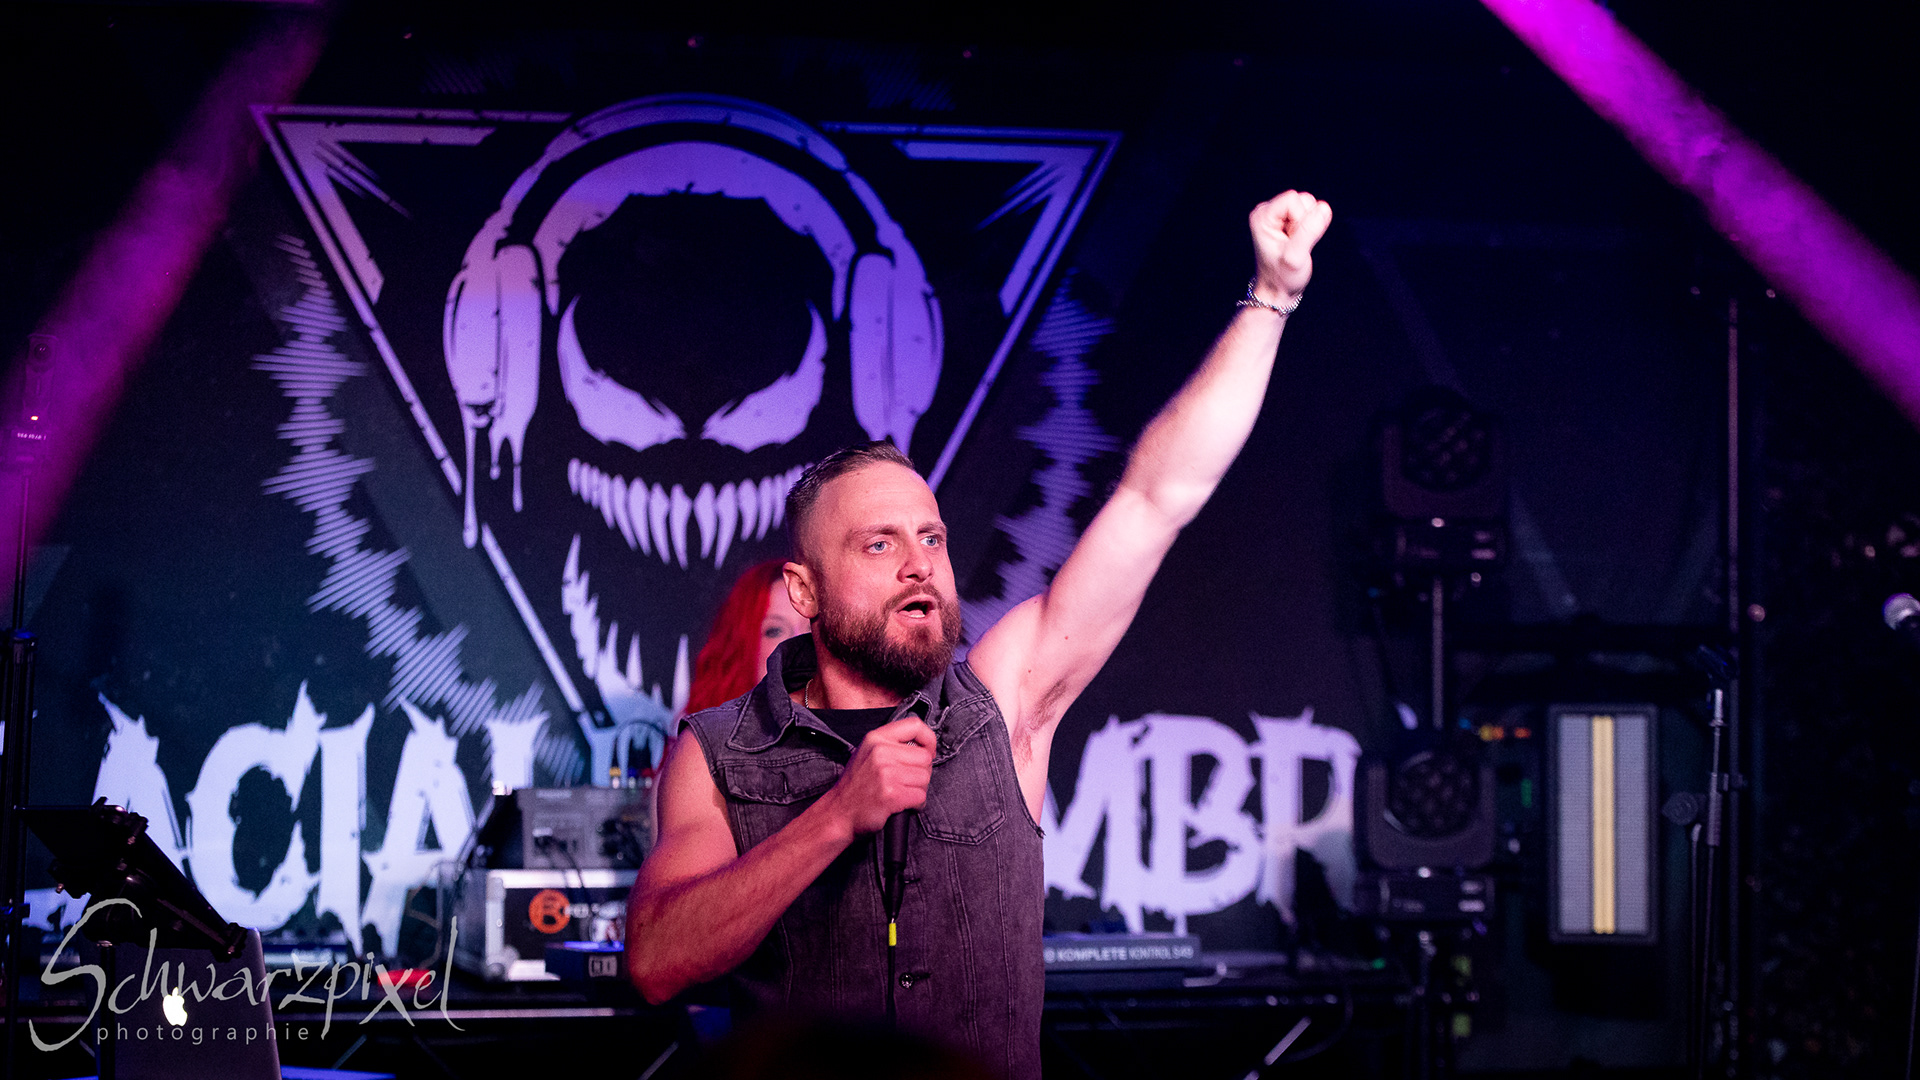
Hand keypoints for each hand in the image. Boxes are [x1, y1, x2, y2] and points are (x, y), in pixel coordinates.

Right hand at [826, 717, 934, 835]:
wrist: (838, 813)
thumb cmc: (856, 786)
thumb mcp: (868, 753)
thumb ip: (892, 744)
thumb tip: (924, 746)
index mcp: (876, 738)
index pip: (915, 726)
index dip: (928, 740)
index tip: (928, 752)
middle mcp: (880, 752)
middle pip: (925, 758)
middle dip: (921, 773)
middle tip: (906, 782)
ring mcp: (885, 773)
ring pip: (925, 778)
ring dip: (918, 790)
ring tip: (901, 793)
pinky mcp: (891, 795)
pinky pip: (921, 797)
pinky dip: (916, 804)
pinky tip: (901, 804)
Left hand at [1248, 191, 1332, 306]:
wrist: (1278, 290)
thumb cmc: (1282, 277)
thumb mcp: (1295, 257)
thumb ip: (1309, 231)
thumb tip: (1324, 208)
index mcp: (1263, 216)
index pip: (1294, 199)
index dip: (1301, 219)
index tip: (1293, 240)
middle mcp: (1267, 211)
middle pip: (1302, 199)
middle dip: (1306, 222)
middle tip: (1295, 243)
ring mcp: (1277, 214)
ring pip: (1308, 205)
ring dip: (1309, 225)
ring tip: (1296, 243)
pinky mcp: (1287, 219)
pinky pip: (1309, 213)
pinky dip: (1310, 227)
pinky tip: (1298, 241)